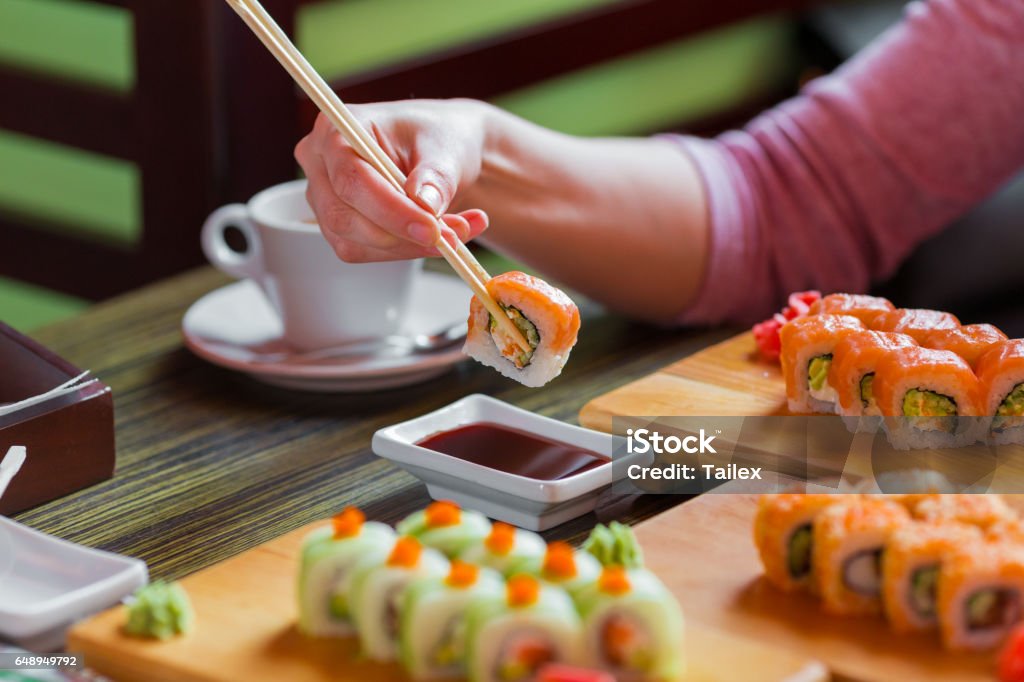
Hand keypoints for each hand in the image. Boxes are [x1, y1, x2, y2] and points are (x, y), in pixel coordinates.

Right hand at [295, 99, 490, 261]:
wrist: (442, 153)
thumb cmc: (437, 137)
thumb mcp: (446, 148)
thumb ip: (436, 177)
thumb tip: (426, 206)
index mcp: (336, 128)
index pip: (351, 178)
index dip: (390, 210)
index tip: (432, 229)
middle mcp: (320, 163)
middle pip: (343, 217)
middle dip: (401, 236)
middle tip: (451, 238)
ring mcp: (324, 198)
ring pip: (355, 243)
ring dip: (410, 246)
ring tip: (457, 232)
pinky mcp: (339, 226)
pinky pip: (366, 252)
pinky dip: (408, 250)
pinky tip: (439, 237)